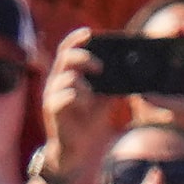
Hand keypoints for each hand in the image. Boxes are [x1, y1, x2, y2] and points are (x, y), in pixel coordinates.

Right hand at [39, 28, 107, 180]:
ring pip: (67, 78)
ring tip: (91, 99)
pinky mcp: (52, 110)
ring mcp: (52, 96)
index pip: (67, 49)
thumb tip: (131, 68)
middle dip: (85, 59)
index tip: (89, 33)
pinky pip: (66, 96)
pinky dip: (80, 99)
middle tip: (101, 68)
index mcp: (67, 75)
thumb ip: (112, 81)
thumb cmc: (88, 120)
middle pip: (66, 58)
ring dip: (85, 86)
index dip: (76, 39)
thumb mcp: (104, 96)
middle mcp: (56, 82)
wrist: (76, 149)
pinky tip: (86, 107)